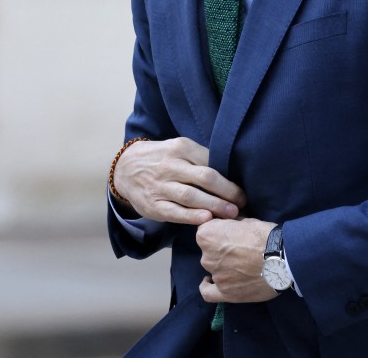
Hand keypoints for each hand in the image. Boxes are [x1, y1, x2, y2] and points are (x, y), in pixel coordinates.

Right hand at [112, 137, 245, 224]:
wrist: (125, 168)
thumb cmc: (161, 159)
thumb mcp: (178, 149)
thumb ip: (200, 158)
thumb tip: (232, 174)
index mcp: (181, 147)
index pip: (211, 162)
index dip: (230, 178)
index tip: (243, 190)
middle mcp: (171, 165)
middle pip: (205, 178)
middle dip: (227, 192)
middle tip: (242, 202)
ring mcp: (160, 186)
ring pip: (191, 196)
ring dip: (214, 205)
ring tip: (231, 214)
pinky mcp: (153, 204)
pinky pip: (175, 211)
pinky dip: (191, 216)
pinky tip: (206, 219)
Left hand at [197, 218, 278, 303]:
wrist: (282, 259)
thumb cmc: (265, 236)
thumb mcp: (245, 220)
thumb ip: (230, 226)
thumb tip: (228, 227)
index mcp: (207, 235)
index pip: (205, 231)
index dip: (218, 231)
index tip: (230, 233)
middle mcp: (206, 256)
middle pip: (208, 252)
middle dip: (221, 249)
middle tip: (240, 248)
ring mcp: (216, 276)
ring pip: (213, 269)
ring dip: (223, 265)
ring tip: (240, 265)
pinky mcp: (225, 293)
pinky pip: (208, 292)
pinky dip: (207, 287)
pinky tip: (211, 282)